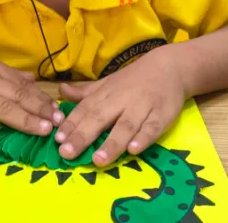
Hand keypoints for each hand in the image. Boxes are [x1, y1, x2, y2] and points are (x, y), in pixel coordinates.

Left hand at [55, 45, 185, 166]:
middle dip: (83, 136)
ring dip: (112, 142)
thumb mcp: (108, 83)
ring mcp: (142, 107)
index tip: (57, 140)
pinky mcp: (162, 115)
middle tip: (67, 153)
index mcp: (106, 94)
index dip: (71, 124)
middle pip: (100, 118)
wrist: (170, 67)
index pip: (85, 109)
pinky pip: (152, 128)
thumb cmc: (134, 79)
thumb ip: (85, 92)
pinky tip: (134, 150)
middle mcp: (121, 100)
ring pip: (125, 126)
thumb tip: (60, 91)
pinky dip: (143, 138)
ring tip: (98, 160)